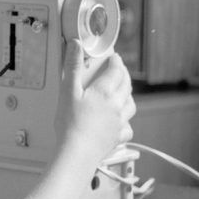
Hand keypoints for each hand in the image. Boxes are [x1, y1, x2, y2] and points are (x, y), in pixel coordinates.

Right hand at [54, 39, 135, 166]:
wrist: (77, 153)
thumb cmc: (70, 124)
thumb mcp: (67, 91)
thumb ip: (72, 67)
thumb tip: (76, 45)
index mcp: (105, 92)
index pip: (116, 71)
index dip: (116, 61)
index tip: (114, 57)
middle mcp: (117, 105)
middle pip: (126, 85)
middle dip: (123, 75)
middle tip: (118, 70)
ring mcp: (119, 122)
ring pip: (131, 104)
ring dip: (128, 95)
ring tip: (121, 93)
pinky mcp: (118, 137)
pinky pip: (128, 126)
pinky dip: (126, 121)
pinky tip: (120, 122)